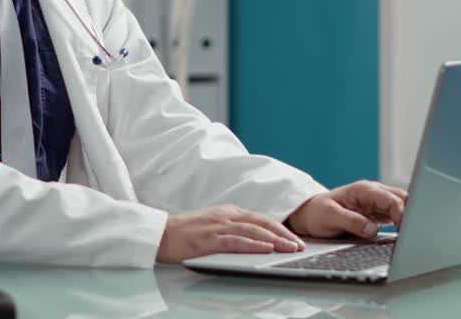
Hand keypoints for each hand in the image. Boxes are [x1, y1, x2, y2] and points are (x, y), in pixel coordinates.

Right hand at [155, 204, 306, 263]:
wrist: (161, 233)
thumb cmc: (187, 232)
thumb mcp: (214, 225)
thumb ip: (233, 228)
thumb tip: (257, 239)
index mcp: (228, 212)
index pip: (260, 218)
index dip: (280, 228)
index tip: (295, 238)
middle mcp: (226, 216)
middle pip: (261, 222)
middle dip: (283, 233)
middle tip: (299, 245)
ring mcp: (218, 226)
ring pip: (253, 231)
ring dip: (274, 240)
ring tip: (290, 248)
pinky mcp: (210, 239)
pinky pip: (236, 241)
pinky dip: (253, 244)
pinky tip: (266, 249)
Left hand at [286, 180, 407, 239]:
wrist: (310, 214)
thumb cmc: (318, 213)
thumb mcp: (331, 217)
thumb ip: (352, 222)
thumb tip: (372, 230)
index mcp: (363, 190)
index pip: (390, 198)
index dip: (402, 213)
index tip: (406, 228)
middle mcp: (373, 193)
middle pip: (402, 199)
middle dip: (411, 213)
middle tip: (413, 234)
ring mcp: (376, 202)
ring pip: (402, 205)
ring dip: (408, 218)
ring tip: (411, 236)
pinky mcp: (377, 212)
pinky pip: (395, 215)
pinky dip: (402, 223)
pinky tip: (404, 235)